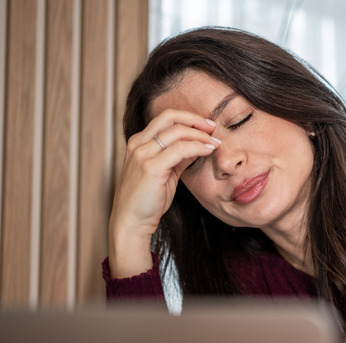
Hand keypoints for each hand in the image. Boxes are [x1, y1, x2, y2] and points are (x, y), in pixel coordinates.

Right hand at [108, 109, 219, 277]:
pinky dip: (198, 147)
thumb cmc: (147, 201)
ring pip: (177, 132)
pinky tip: (208, 151)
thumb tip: (198, 146)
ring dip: (200, 135)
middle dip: (195, 119)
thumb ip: (178, 158)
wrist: (131, 222)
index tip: (206, 125)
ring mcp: (143, 155)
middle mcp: (138, 145)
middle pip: (170, 117)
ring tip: (215, 142)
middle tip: (213, 127)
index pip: (165, 118)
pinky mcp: (151, 168)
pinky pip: (181, 149)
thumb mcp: (164, 174)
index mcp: (138, 143)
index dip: (188, 117)